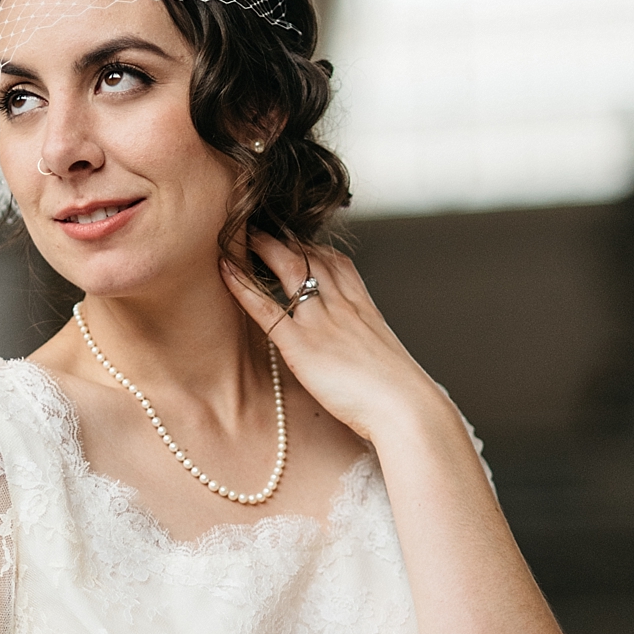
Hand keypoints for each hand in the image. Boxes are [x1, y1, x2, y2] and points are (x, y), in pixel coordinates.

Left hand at [221, 232, 435, 444]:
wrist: (408, 408)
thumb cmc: (404, 398)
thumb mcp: (391, 362)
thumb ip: (373, 353)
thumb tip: (373, 365)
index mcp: (366, 310)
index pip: (339, 265)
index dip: (316, 249)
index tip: (299, 239)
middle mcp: (344, 307)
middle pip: (312, 257)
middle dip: (284, 238)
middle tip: (259, 225)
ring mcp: (322, 323)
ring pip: (289, 269)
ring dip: (262, 246)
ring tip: (237, 232)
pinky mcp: (303, 346)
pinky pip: (267, 308)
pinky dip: (243, 286)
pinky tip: (226, 269)